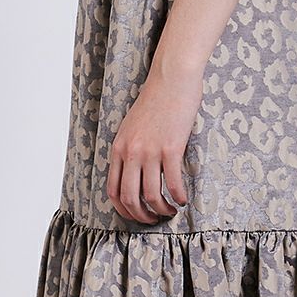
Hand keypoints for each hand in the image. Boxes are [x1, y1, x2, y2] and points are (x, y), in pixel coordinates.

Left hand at [107, 65, 202, 223]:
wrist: (171, 77)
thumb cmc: (156, 98)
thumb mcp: (132, 124)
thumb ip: (130, 146)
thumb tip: (135, 170)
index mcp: (119, 146)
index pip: (113, 190)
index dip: (123, 209)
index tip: (135, 214)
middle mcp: (131, 151)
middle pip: (129, 197)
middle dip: (141, 216)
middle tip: (154, 220)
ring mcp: (150, 151)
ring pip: (151, 195)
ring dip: (161, 210)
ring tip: (171, 211)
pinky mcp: (170, 148)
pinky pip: (172, 183)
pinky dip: (178, 197)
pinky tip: (183, 199)